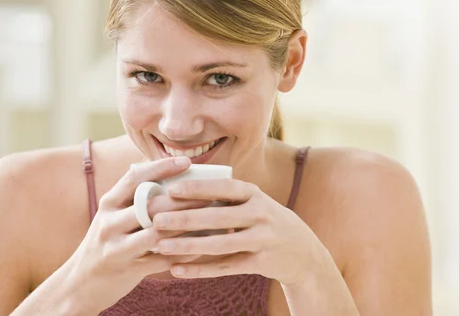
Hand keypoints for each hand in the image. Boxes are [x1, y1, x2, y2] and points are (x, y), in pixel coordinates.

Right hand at [63, 157, 208, 312]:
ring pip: (157, 233)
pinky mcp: (125, 269)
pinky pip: (161, 260)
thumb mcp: (113, 217)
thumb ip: (135, 200)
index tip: (187, 161)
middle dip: (183, 199)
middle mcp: (109, 222)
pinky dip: (182, 254)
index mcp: (108, 203)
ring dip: (186, 227)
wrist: (79, 284)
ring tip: (210, 219)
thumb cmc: (106, 243)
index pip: (135, 177)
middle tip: (210, 194)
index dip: (161, 167)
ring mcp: (115, 247)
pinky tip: (200, 248)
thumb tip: (174, 180)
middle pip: (150, 205)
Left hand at [150, 178, 327, 284]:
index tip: (171, 189)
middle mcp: (261, 214)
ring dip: (188, 246)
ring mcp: (263, 239)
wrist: (302, 250)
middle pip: (218, 217)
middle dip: (186, 218)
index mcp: (255, 194)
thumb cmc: (264, 220)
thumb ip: (226, 196)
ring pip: (220, 244)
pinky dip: (200, 270)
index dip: (199, 188)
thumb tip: (180, 189)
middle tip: (157, 219)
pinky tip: (177, 270)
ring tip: (162, 246)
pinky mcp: (261, 263)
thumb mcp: (253, 202)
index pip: (224, 187)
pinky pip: (226, 267)